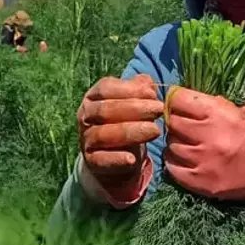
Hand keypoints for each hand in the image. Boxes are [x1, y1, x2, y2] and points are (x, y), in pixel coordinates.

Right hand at [77, 74, 164, 192]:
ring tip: (155, 130)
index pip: (105, 88)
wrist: (116, 157)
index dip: (129, 90)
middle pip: (105, 110)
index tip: (152, 93)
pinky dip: (116, 159)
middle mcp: (86, 116)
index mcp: (93, 97)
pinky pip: (101, 160)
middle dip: (134, 108)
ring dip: (130, 132)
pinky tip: (132, 159)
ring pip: (103, 134)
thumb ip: (139, 90)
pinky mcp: (91, 161)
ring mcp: (87, 139)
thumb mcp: (132, 103)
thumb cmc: (125, 122)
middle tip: (159, 109)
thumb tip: (148, 83)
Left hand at [163, 88, 244, 202]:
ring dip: (177, 142)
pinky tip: (187, 159)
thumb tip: (187, 99)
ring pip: (171, 145)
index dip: (177, 99)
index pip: (178, 99)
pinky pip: (173, 168)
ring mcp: (202, 162)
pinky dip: (176, 162)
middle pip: (172, 122)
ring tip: (190, 143)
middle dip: (177, 120)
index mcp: (219, 114)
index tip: (181, 102)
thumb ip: (214, 103)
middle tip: (186, 124)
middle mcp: (208, 137)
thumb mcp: (243, 111)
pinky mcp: (200, 183)